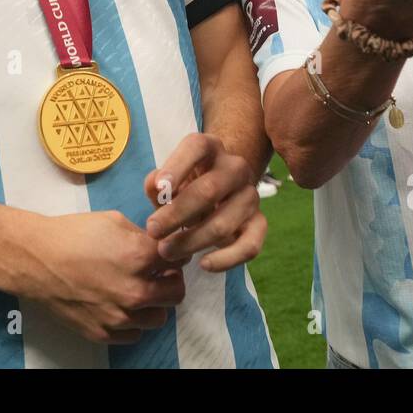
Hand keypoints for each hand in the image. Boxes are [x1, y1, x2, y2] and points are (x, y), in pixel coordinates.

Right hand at [7, 211, 186, 344]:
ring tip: (137, 291)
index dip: (174, 254)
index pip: (179, 260)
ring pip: (159, 318)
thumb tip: (157, 245)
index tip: (167, 254)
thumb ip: (142, 236)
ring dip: (153, 304)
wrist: (35, 260)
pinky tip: (120, 306)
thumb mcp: (113, 221)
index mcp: (141, 258)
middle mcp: (135, 291)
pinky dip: (132, 322)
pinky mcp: (103, 333)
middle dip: (171, 280)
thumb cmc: (71, 235)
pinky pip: (134, 334)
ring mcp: (120, 316)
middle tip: (158, 273)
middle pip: (176, 292)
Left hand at [143, 133, 266, 272]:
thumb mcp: (167, 180)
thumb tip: (157, 189)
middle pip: (209, 190)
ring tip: (166, 251)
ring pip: (224, 223)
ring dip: (192, 241)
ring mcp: (250, 195)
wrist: (217, 195)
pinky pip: (249, 246)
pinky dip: (226, 259)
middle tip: (153, 231)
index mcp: (210, 148)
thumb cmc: (184, 186)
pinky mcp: (259, 222)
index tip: (158, 189)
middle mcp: (235, 168)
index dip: (176, 167)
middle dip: (177, 214)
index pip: (196, 148)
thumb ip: (156, 183)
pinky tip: (204, 264)